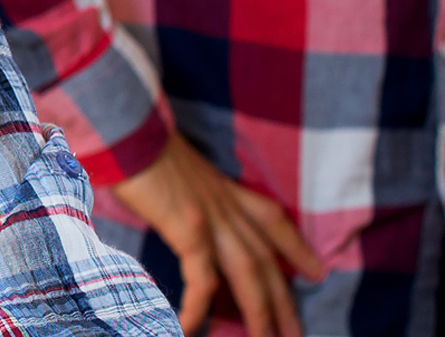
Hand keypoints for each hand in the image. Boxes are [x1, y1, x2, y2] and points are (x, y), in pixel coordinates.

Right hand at [108, 138, 324, 336]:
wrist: (127, 127)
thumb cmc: (140, 144)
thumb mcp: (175, 169)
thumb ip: (185, 193)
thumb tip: (177, 208)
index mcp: (223, 188)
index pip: (272, 219)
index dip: (297, 247)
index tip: (317, 271)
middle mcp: (224, 204)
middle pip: (265, 257)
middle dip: (283, 298)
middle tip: (297, 331)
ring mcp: (210, 217)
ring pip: (247, 273)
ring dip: (260, 310)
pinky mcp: (188, 229)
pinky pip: (201, 278)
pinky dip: (197, 307)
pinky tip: (191, 330)